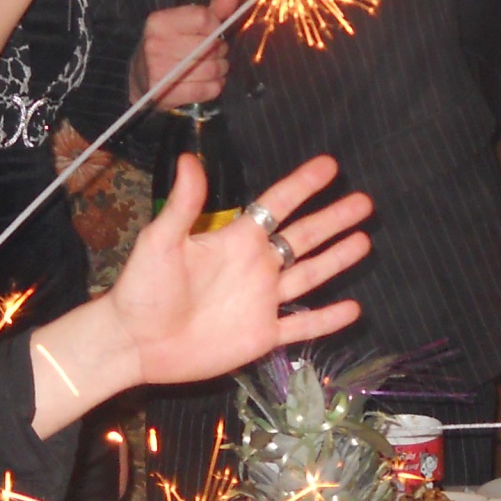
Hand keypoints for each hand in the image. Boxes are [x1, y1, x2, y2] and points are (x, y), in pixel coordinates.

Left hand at [107, 153, 369, 385]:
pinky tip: (353, 308)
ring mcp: (262, 301)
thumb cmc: (143, 288)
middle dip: (334, 219)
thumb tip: (191, 157)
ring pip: (309, 276)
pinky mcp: (262, 335)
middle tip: (365, 202)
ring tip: (365, 241)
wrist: (135, 342)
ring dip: (337, 259)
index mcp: (235, 240)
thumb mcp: (161, 240)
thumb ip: (184, 204)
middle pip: (303, 237)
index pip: (276, 205)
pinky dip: (327, 319)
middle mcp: (255, 266)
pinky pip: (302, 325)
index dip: (303, 185)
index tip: (330, 166)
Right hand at [132, 0, 242, 107]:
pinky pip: (206, 90)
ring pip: (210, 69)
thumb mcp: (184, 24)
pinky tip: (210, 82)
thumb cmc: (167, 46)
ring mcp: (158, 70)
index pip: (203, 18)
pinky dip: (215, 87)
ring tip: (215, 68)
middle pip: (209, 46)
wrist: (138, 78)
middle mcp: (155, 44)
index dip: (216, 27)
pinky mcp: (164, 93)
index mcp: (160, 22)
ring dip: (220, 70)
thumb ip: (211, 9)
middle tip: (216, 54)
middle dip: (220, 51)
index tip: (214, 33)